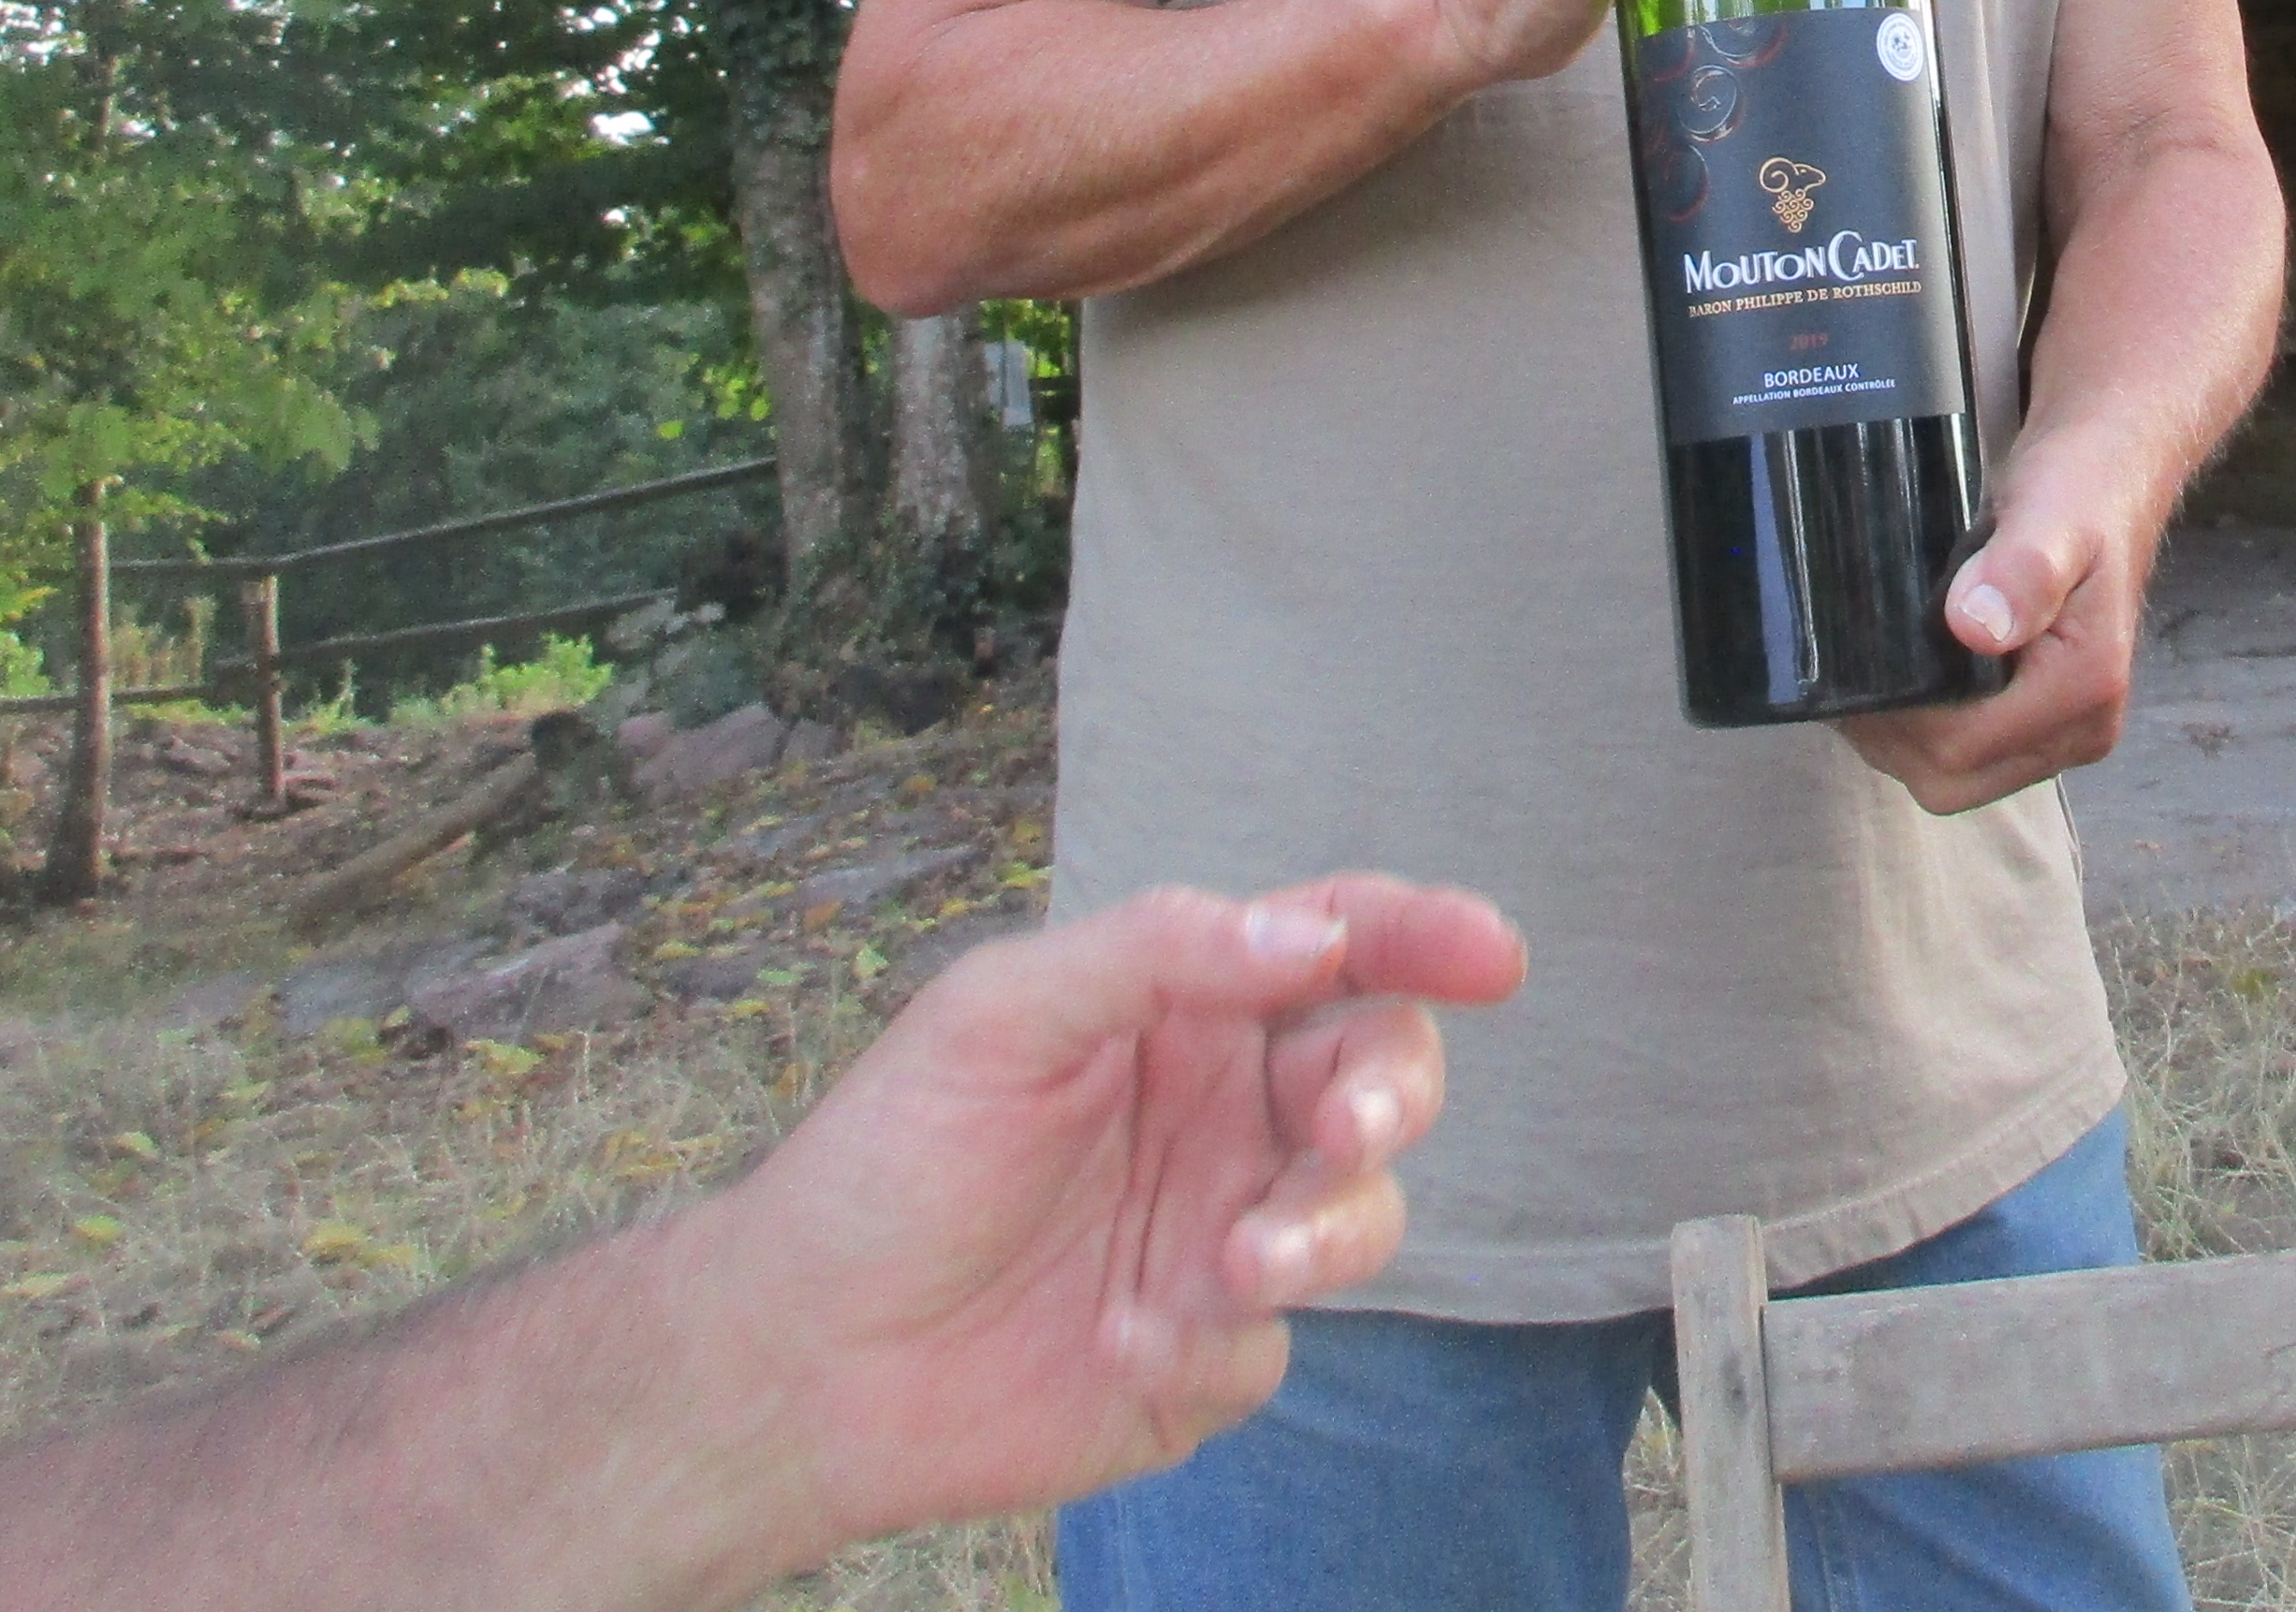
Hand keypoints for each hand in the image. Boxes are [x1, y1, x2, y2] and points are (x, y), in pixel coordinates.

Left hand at [666, 879, 1526, 1562]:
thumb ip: (1157, 953)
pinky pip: (1271, 1341)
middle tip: (1348, 1124)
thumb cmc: (884, 1163)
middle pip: (1379, 1072)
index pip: (1335, 948)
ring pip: (1360, 1211)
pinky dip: (1212, 1337)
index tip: (1490, 953)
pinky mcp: (1206, 1352)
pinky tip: (1119, 1338)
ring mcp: (1225, 1231)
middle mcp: (1224, 1111)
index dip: (1423, 938)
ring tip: (1237, 1261)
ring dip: (1325, 1227)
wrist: (805, 1359)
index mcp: (1184, 1009)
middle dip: (1392, 1090)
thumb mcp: (1001, 1014)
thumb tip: (1310, 935)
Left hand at [1846, 441, 2154, 815]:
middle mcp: (2082, 728)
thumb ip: (2022, 570)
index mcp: (2085, 689)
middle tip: (1850, 670)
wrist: (2108, 474)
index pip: (1962, 749)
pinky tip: (1902, 676)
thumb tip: (1974, 627)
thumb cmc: (2079, 487)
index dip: (1898, 720)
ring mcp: (2065, 731)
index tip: (1853, 662)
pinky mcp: (2046, 721)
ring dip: (1904, 736)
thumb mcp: (2051, 513)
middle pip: (1954, 779)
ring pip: (1957, 775)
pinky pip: (1972, 754)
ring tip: (1869, 670)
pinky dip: (1927, 728)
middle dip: (1892, 737)